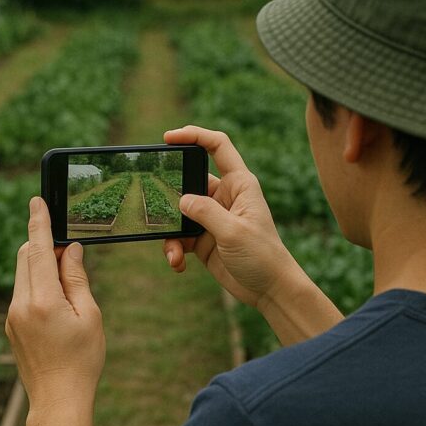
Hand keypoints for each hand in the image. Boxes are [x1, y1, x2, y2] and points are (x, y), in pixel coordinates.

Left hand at [6, 197, 105, 412]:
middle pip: (27, 257)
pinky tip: (58, 304)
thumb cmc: (81, 360)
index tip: (36, 201)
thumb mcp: (88, 316)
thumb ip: (77, 279)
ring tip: (70, 288)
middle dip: (45, 246)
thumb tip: (70, 251)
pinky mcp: (11, 326)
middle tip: (72, 254)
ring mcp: (11, 316)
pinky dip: (37, 285)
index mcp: (42, 300)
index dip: (38, 223)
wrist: (57, 401)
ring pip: (23, 275)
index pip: (38, 250)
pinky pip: (22, 293)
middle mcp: (19, 305)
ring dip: (43, 268)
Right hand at [163, 126, 343, 343]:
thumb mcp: (234, 231)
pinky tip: (179, 264)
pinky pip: (179, 237)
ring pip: (179, 213)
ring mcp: (212, 218)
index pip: (218, 146)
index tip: (169, 138)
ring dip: (171, 233)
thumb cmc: (263, 256)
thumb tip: (180, 200)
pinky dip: (175, 249)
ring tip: (174, 253)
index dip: (194, 135)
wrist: (270, 291)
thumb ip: (205, 212)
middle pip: (188, 181)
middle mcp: (224, 197)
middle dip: (169, 195)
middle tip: (155, 207)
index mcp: (239, 184)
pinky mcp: (203, 239)